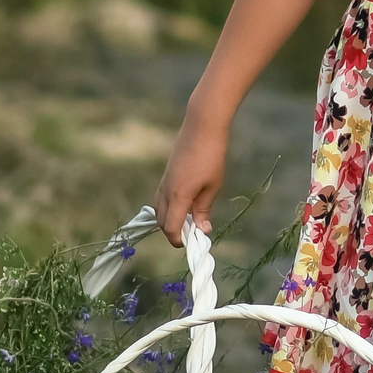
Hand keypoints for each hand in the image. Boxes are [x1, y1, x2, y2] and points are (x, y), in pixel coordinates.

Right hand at [154, 116, 227, 244]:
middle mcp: (166, 191)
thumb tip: (203, 231)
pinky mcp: (165, 176)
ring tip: (188, 222)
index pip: (171, 227)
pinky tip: (183, 207)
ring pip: (158, 210)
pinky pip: (160, 199)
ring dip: (169, 220)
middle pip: (161, 222)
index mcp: (178, 196)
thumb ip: (204, 209)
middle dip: (172, 232)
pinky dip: (168, 208)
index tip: (189, 244)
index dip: (178, 240)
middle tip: (191, 235)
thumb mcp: (213, 186)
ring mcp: (163, 183)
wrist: (201, 128)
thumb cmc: (211, 157)